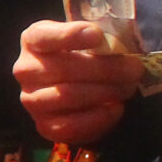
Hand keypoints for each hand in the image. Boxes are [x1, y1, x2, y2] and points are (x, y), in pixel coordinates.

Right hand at [14, 18, 143, 144]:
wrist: (75, 84)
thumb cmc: (84, 55)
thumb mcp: (88, 38)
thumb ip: (100, 38)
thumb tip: (122, 47)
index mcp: (33, 40)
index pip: (45, 36)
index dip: (70, 36)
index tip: (97, 36)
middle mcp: (26, 70)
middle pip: (64, 69)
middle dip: (105, 69)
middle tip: (134, 69)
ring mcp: (31, 100)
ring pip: (67, 96)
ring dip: (104, 92)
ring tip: (127, 88)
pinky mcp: (44, 126)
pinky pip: (70, 126)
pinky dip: (98, 118)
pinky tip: (116, 108)